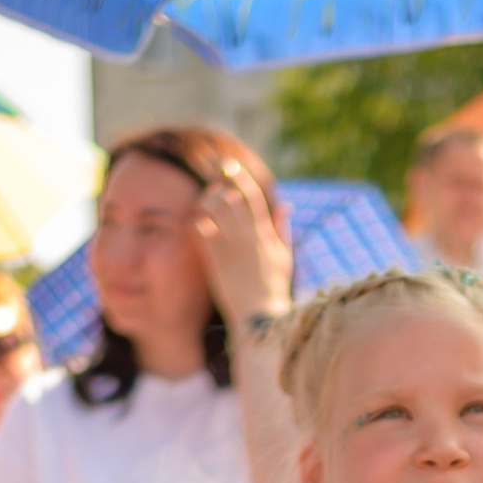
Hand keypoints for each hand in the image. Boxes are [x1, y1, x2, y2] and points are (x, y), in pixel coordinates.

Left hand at [195, 167, 292, 332]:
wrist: (260, 319)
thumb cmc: (273, 290)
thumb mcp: (284, 257)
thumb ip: (282, 230)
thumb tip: (285, 206)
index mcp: (265, 234)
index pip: (251, 195)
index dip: (238, 175)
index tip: (227, 164)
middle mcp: (247, 237)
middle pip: (229, 197)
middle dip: (218, 188)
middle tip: (213, 192)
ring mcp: (230, 248)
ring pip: (212, 210)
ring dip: (204, 202)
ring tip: (203, 207)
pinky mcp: (215, 261)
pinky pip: (201, 230)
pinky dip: (197, 221)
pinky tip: (197, 224)